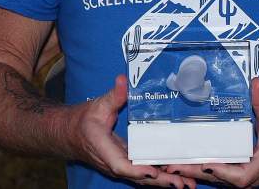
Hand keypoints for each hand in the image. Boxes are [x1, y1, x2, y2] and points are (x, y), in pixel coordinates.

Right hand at [70, 75, 195, 188]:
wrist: (70, 134)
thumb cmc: (83, 121)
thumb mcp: (98, 106)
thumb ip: (113, 96)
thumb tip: (122, 80)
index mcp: (104, 150)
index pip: (120, 165)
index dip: (137, 170)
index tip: (153, 171)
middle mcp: (113, 163)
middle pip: (138, 176)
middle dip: (160, 180)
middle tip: (182, 183)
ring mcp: (120, 166)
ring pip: (143, 177)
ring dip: (164, 181)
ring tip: (187, 184)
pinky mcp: (126, 164)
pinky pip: (143, 172)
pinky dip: (160, 175)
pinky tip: (177, 176)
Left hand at [165, 78, 258, 187]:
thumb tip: (256, 83)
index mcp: (257, 168)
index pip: (237, 175)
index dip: (220, 171)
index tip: (204, 165)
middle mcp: (248, 177)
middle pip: (218, 178)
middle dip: (195, 173)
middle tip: (172, 166)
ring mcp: (242, 177)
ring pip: (216, 178)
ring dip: (194, 173)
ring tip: (171, 166)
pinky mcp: (238, 174)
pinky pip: (218, 174)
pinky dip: (202, 170)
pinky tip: (185, 165)